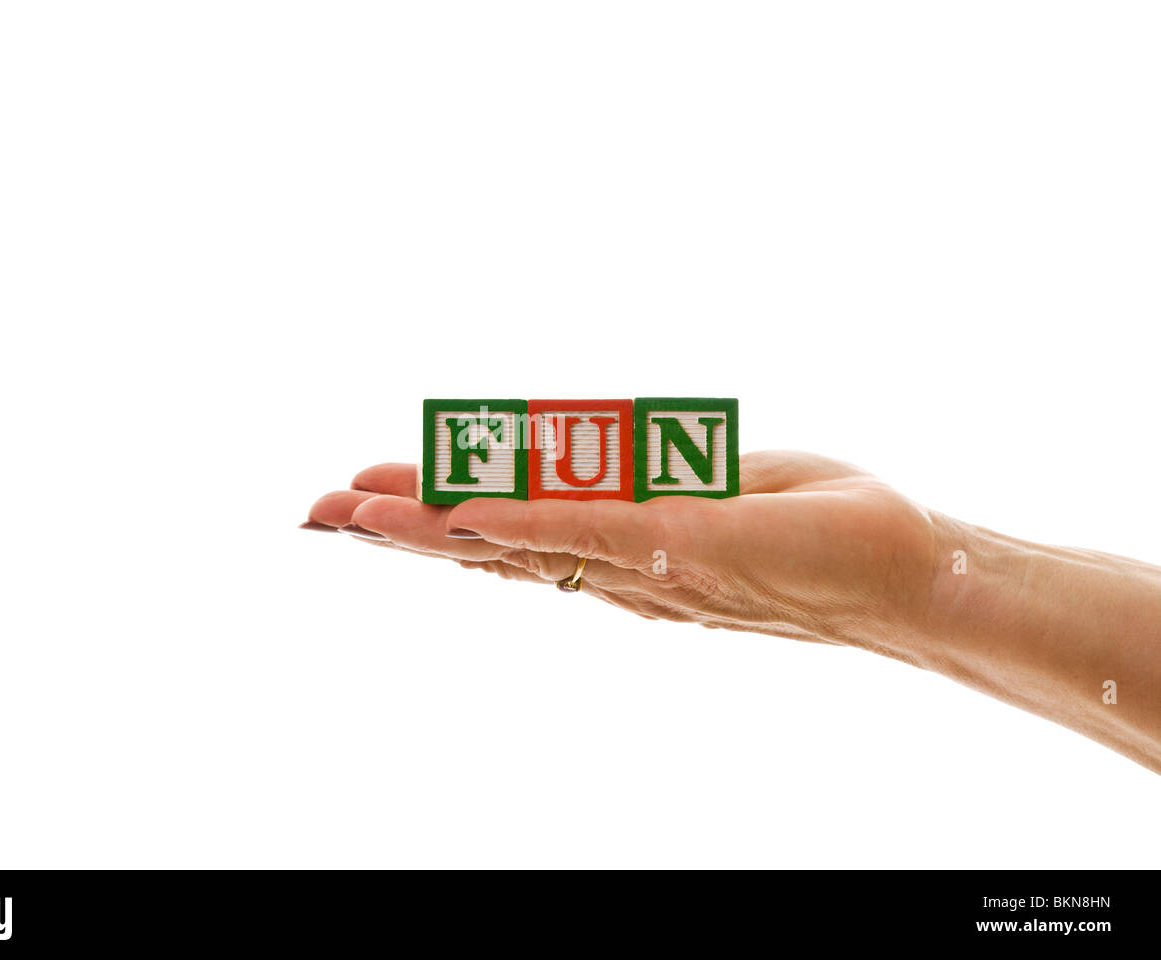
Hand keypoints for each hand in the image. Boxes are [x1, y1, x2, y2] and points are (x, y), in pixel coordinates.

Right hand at [303, 451, 937, 654]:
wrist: (906, 570)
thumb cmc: (816, 529)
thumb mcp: (709, 489)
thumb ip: (635, 488)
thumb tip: (575, 472)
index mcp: (619, 548)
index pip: (507, 532)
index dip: (432, 519)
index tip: (359, 500)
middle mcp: (618, 567)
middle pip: (491, 546)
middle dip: (401, 530)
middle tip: (315, 515)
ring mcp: (644, 560)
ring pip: (517, 543)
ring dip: (431, 528)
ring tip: (351, 513)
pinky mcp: (682, 546)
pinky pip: (586, 534)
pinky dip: (516, 522)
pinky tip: (459, 512)